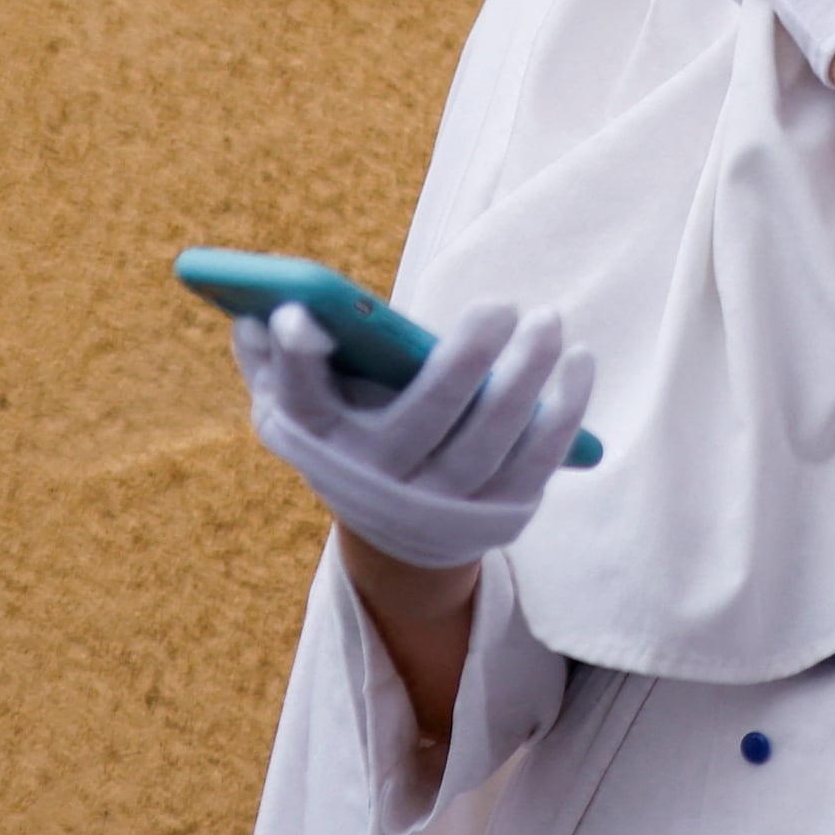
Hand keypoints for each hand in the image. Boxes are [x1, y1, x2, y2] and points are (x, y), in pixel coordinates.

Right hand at [235, 298, 596, 572]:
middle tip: (503, 304)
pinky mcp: (496, 513)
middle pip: (424, 419)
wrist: (392, 529)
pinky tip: (578, 363)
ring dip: (525, 379)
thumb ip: (273, 356)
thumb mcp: (300, 400)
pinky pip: (537, 463)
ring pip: (489, 441)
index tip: (300, 312)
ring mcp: (438, 503)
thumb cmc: (345, 430)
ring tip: (548, 322)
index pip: (301, 399)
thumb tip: (256, 310)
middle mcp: (376, 477)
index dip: (295, 359)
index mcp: (319, 438)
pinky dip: (564, 414)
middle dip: (465, 361)